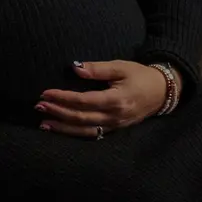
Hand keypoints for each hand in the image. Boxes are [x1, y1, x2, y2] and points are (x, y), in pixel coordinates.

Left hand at [36, 60, 173, 138]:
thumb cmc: (140, 76)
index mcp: (116, 100)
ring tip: (44, 124)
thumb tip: (75, 67)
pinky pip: (92, 134)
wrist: (162, 92)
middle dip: (58, 113)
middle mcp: (114, 116)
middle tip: (39, 107)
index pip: (83, 101)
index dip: (63, 98)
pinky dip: (75, 133)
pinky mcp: (115, 130)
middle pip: (81, 118)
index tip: (45, 92)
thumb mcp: (120, 67)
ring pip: (85, 130)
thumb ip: (97, 69)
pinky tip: (62, 131)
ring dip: (63, 128)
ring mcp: (115, 126)